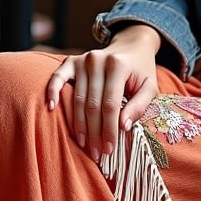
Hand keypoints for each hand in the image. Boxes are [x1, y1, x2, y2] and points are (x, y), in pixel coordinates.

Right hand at [45, 24, 161, 163]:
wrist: (132, 46)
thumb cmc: (141, 71)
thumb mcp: (149, 87)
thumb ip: (139, 105)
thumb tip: (123, 126)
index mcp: (118, 65)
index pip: (110, 105)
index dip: (109, 129)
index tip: (109, 149)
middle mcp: (98, 60)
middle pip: (92, 105)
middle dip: (94, 133)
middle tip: (96, 153)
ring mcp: (83, 59)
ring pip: (77, 99)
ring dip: (79, 125)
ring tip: (83, 144)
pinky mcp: (72, 61)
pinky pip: (58, 77)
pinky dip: (53, 91)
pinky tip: (52, 108)